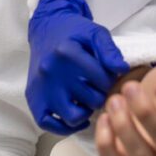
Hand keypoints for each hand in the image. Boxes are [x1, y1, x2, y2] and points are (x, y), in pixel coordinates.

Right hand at [27, 0, 129, 135]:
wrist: (47, 30)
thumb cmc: (74, 33)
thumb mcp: (95, 32)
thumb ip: (109, 50)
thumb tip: (122, 70)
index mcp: (67, 53)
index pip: (102, 80)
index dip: (111, 80)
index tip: (107, 75)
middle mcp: (51, 72)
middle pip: (91, 99)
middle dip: (101, 95)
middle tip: (98, 88)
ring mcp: (41, 88)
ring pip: (72, 116)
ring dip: (86, 112)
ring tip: (87, 101)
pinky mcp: (33, 98)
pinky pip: (48, 124)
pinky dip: (64, 126)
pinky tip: (76, 117)